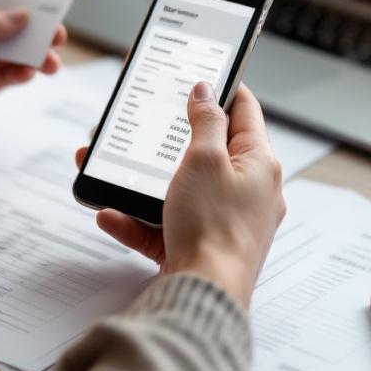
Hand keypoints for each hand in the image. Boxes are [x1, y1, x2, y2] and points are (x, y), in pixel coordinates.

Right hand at [74, 82, 283, 308]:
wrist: (204, 294)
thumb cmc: (213, 227)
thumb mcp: (206, 160)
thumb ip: (205, 122)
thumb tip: (207, 92)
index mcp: (260, 164)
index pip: (246, 112)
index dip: (223, 90)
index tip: (199, 77)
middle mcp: (248, 191)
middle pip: (206, 153)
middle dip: (167, 141)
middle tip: (144, 125)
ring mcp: (223, 221)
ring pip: (178, 190)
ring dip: (142, 181)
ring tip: (110, 169)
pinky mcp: (199, 246)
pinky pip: (164, 226)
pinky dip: (137, 219)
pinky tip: (110, 213)